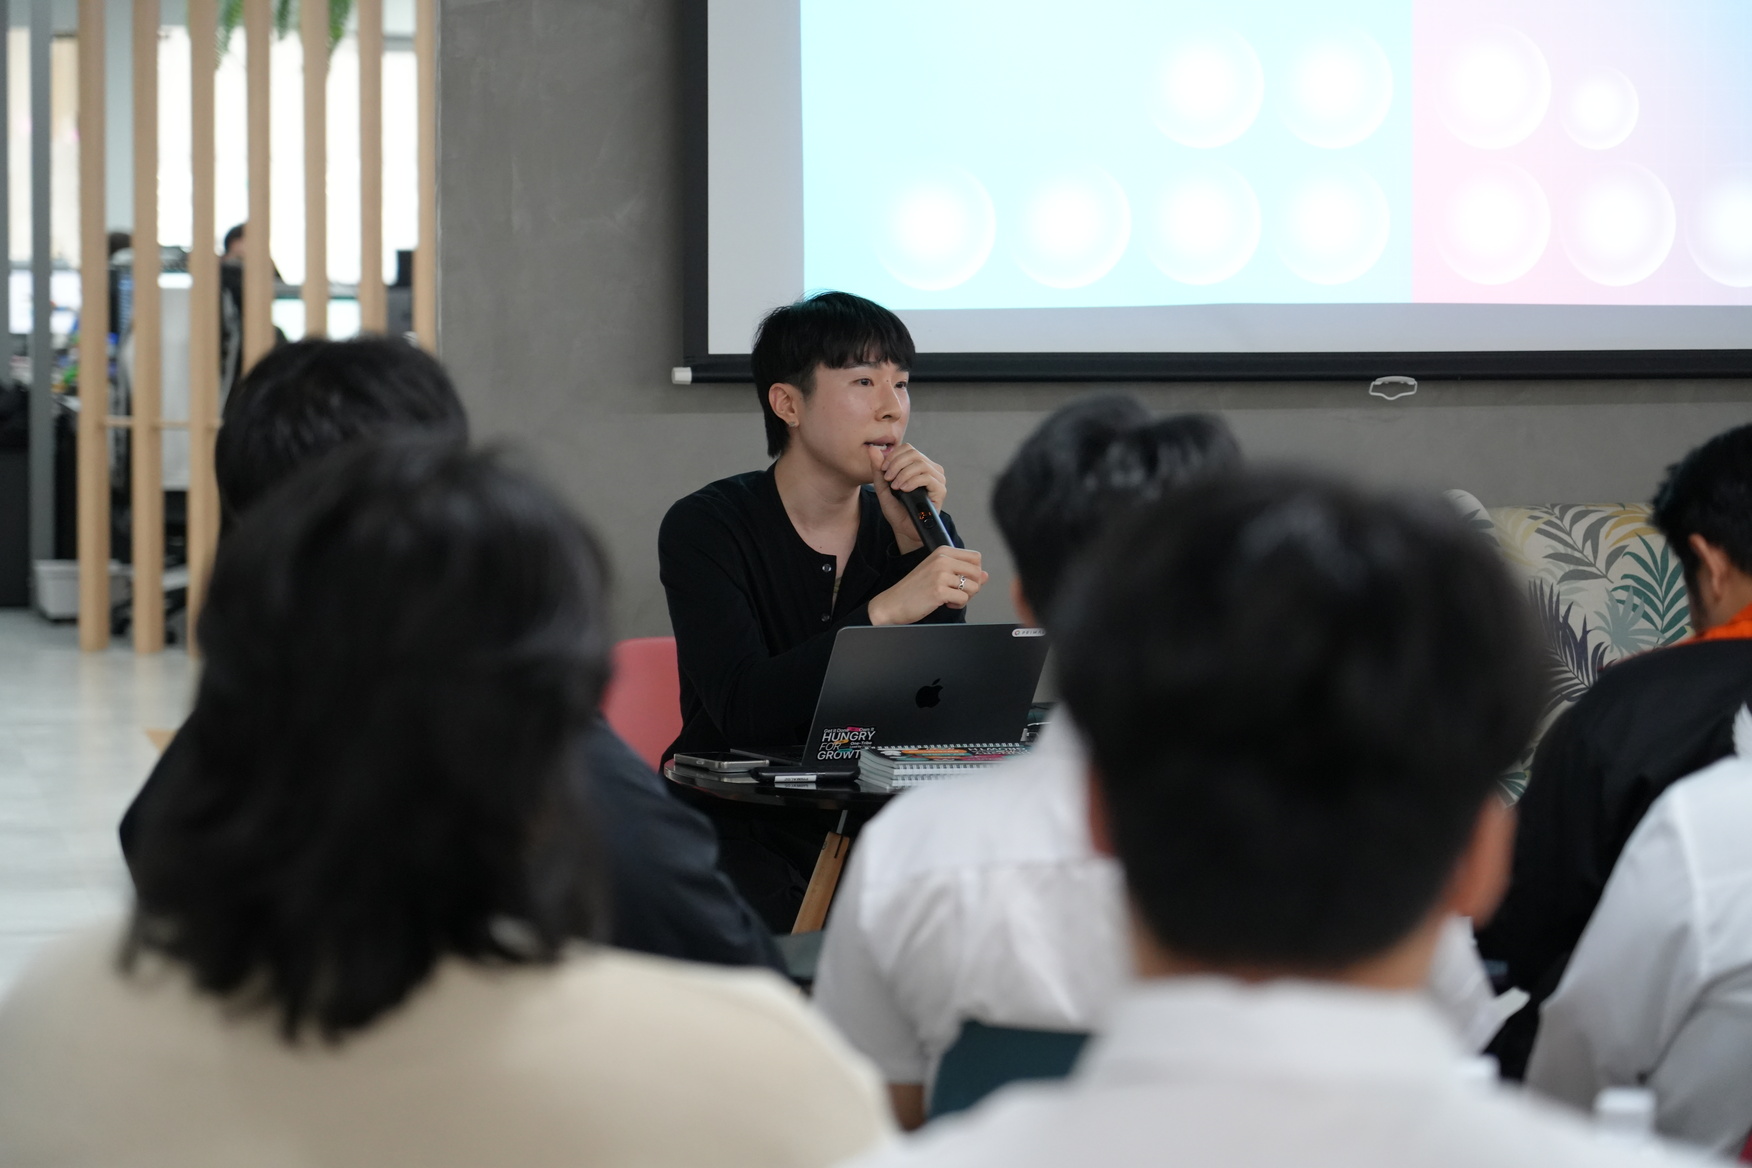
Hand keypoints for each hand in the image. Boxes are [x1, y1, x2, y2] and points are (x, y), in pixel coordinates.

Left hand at [869, 443, 946, 553]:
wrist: (904, 528)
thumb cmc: (896, 508)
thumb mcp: (883, 486)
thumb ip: (878, 468)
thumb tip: (872, 449)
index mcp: (918, 465)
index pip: (908, 448)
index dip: (893, 456)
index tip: (883, 470)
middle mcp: (930, 469)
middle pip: (914, 454)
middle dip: (896, 465)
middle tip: (888, 479)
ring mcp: (937, 479)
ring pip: (920, 464)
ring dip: (903, 474)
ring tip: (896, 487)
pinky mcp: (940, 490)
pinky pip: (927, 477)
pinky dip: (912, 481)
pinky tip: (904, 490)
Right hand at [869, 546, 987, 625]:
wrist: (893, 603)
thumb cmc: (914, 589)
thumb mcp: (939, 574)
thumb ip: (962, 572)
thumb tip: (986, 575)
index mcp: (942, 551)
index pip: (976, 557)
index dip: (974, 572)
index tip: (961, 580)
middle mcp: (942, 559)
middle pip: (978, 572)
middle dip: (971, 586)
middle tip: (956, 592)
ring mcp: (940, 574)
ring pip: (973, 587)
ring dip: (964, 597)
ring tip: (949, 598)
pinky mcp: (939, 590)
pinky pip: (963, 599)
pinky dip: (957, 605)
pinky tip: (944, 603)